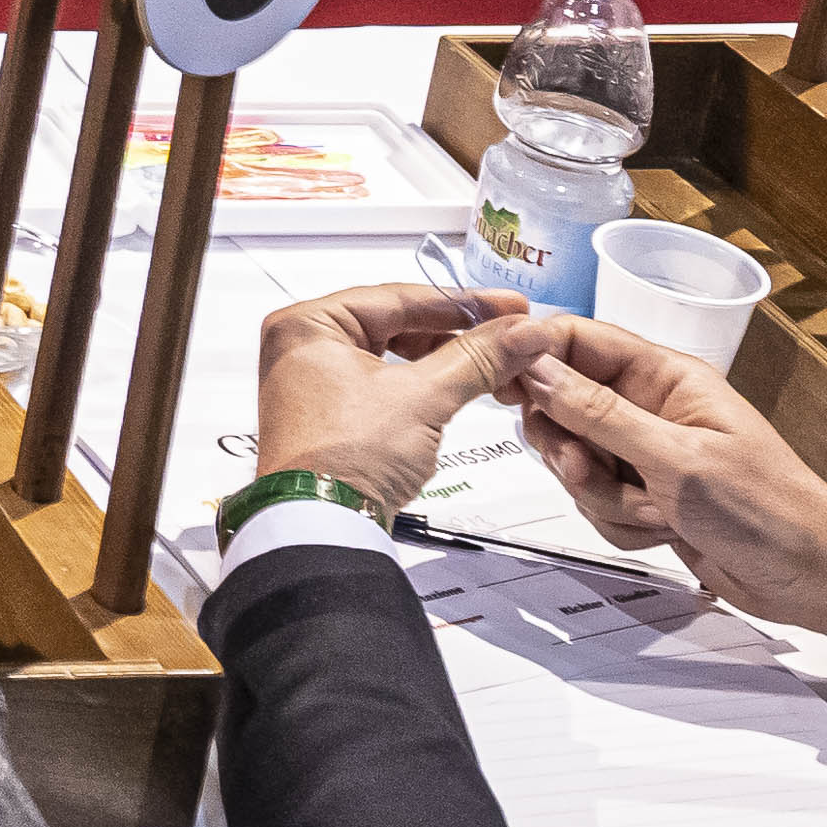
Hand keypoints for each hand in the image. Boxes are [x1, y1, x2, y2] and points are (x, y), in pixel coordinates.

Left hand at [249, 281, 528, 514]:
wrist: (322, 529)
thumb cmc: (349, 458)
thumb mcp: (423, 398)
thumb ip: (477, 359)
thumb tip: (524, 332)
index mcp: (307, 325)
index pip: (397, 297)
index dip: (462, 302)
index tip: (509, 306)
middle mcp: (302, 348)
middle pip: (394, 323)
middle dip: (455, 331)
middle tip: (506, 333)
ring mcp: (314, 384)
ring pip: (392, 355)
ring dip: (443, 359)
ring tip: (491, 362)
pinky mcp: (331, 417)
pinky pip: (384, 385)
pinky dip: (422, 385)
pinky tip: (457, 388)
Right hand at [508, 320, 826, 642]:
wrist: (810, 578)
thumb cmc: (766, 509)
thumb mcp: (677, 459)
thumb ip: (600, 413)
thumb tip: (536, 368)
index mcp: (666, 377)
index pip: (579, 341)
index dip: (533, 355)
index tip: (499, 383)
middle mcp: (649, 407)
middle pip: (562, 406)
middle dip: (570, 448)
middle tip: (587, 469)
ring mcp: (643, 453)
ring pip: (574, 461)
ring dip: (603, 496)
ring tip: (655, 512)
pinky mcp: (643, 495)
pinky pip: (594, 501)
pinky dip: (619, 523)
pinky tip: (663, 532)